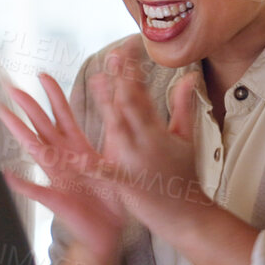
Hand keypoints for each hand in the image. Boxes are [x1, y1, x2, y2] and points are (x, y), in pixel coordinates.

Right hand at [0, 72, 125, 261]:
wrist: (108, 230)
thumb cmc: (111, 196)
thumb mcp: (115, 161)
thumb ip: (113, 137)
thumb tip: (115, 112)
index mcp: (77, 149)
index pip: (62, 115)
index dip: (53, 95)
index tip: (43, 74)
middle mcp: (62, 159)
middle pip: (42, 125)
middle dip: (27, 104)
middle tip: (11, 84)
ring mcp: (56, 177)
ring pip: (34, 148)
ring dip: (18, 129)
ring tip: (2, 111)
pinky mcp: (56, 198)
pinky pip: (36, 190)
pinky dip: (22, 182)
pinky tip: (6, 173)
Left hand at [90, 47, 205, 229]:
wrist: (185, 214)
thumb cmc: (183, 175)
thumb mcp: (186, 137)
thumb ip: (183, 104)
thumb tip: (189, 76)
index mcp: (158, 130)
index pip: (142, 95)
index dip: (132, 72)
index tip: (125, 51)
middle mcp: (146, 142)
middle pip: (131, 105)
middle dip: (121, 78)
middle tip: (113, 55)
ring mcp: (136, 162)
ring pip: (118, 128)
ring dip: (107, 104)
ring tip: (97, 81)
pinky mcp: (127, 183)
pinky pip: (107, 172)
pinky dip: (92, 166)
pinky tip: (75, 158)